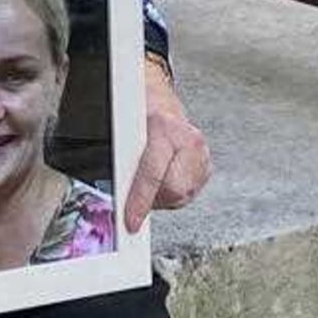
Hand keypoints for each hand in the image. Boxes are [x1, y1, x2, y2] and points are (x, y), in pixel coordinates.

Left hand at [124, 62, 210, 232]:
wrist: (157, 96)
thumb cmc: (136, 109)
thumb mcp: (119, 126)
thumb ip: (118, 157)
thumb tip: (111, 186)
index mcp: (163, 125)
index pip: (153, 173)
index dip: (140, 201)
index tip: (131, 221)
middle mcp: (188, 138)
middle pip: (174, 190)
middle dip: (153, 198)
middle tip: (136, 191)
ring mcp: (201, 152)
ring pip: (183, 195)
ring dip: (163, 196)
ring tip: (150, 178)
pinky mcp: (206, 164)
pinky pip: (190, 192)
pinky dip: (174, 192)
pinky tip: (164, 177)